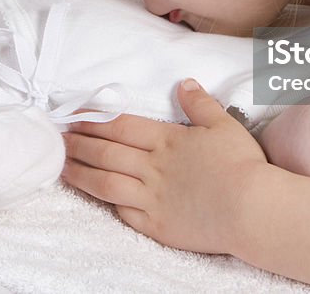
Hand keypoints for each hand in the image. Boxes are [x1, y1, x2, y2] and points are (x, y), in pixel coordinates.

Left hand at [61, 79, 267, 254]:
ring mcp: (151, 198)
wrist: (252, 210)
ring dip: (80, 173)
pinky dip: (106, 203)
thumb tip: (184, 83)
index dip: (93, 120)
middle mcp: (152, 167)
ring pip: (105, 183)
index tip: (73, 116)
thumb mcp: (224, 124)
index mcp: (166, 140)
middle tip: (57, 139)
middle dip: (78, 144)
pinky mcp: (156, 226)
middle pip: (106, 152)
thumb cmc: (241, 165)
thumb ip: (200, 103)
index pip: (120, 126)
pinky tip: (94, 197)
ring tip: (62, 167)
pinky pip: (123, 212)